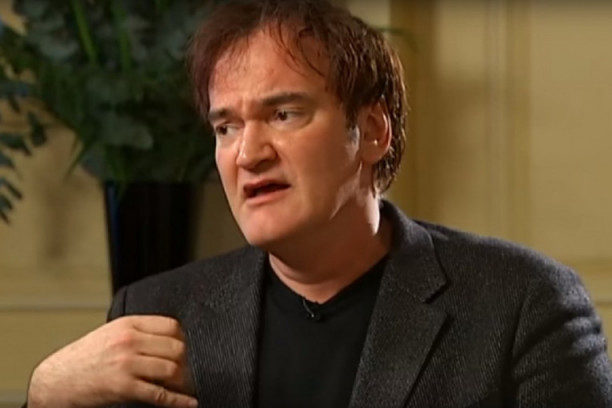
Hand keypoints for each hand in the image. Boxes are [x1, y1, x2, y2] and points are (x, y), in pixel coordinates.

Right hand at [27, 315, 196, 407]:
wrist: (55, 380)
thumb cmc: (84, 358)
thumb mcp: (110, 333)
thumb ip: (138, 331)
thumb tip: (169, 337)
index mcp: (128, 324)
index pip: (172, 326)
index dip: (184, 339)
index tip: (188, 348)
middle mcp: (129, 341)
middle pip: (176, 347)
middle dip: (187, 361)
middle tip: (189, 370)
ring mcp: (126, 364)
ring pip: (172, 369)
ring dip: (184, 380)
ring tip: (186, 385)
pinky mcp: (123, 387)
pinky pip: (160, 394)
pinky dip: (179, 400)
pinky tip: (188, 402)